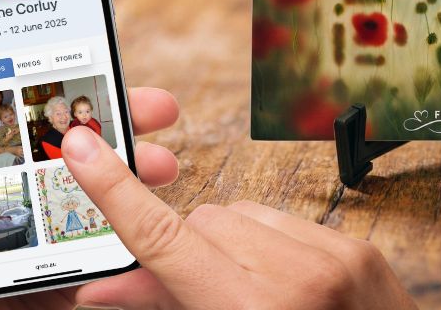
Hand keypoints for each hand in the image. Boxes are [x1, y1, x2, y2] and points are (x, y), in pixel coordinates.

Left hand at [0, 68, 182, 309]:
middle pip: (64, 155)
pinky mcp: (58, 284)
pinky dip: (131, 234)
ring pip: (92, 197)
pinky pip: (100, 250)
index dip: (55, 93)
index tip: (94, 68)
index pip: (10, 125)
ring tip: (163, 165)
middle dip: (115, 129)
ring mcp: (32, 250)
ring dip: (133, 176)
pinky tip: (149, 219)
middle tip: (156, 112)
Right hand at [60, 127, 413, 308]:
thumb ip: (165, 307)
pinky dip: (272, 246)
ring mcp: (334, 260)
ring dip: (229, 247)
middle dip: (186, 254)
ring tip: (246, 296)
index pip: (164, 238)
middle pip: (200, 224)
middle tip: (184, 292)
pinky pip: (286, 221)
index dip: (115, 191)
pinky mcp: (358, 251)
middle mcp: (295, 281)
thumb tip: (106, 289)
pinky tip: (281, 285)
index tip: (81, 147)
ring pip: (241, 214)